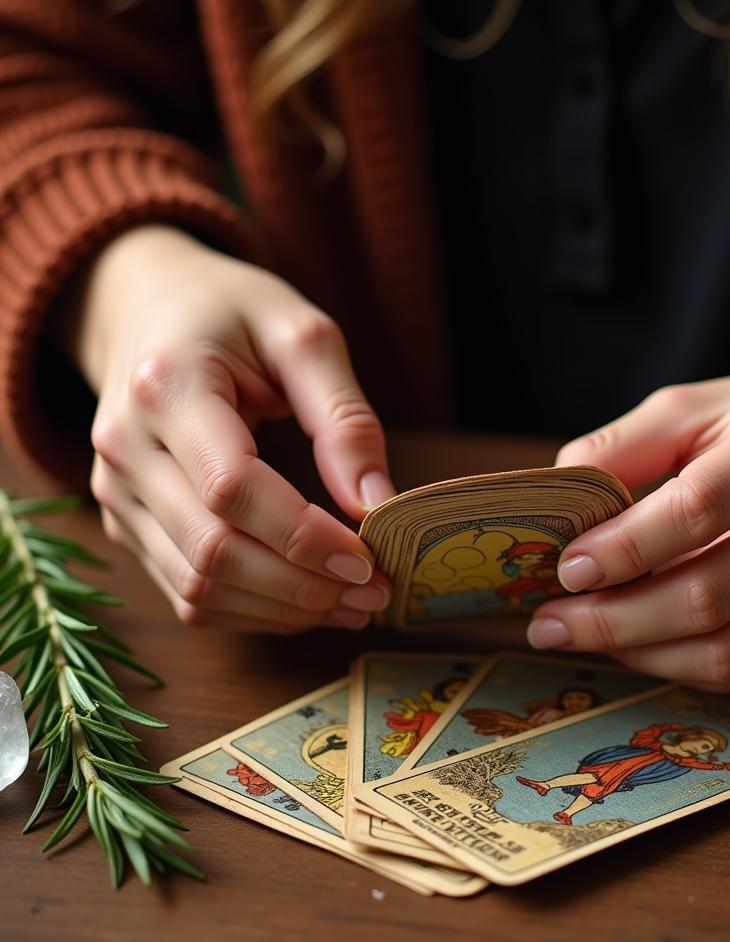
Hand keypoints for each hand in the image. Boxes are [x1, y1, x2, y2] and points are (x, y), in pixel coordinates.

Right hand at [68, 225, 394, 631]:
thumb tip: (376, 503)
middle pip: (212, 551)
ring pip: (197, 586)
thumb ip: (344, 418)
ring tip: (354, 604)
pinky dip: (252, 610)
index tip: (368, 558)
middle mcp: (127, 447)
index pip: (232, 487)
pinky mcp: (125, 522)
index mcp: (167, 386)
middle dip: (303, 586)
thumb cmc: (230, 314)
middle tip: (376, 593)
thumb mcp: (302, 335)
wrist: (143, 308)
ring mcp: (117, 492)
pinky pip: (185, 592)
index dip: (304, 535)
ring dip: (283, 609)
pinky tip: (307, 601)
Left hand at [528, 364, 729, 688]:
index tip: (563, 570)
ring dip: (641, 655)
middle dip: (612, 620)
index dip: (620, 549)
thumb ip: (624, 445)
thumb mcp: (703, 404)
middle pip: (708, 597)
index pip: (695, 512)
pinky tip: (643, 646)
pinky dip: (686, 666)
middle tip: (549, 624)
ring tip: (585, 638)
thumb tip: (559, 501)